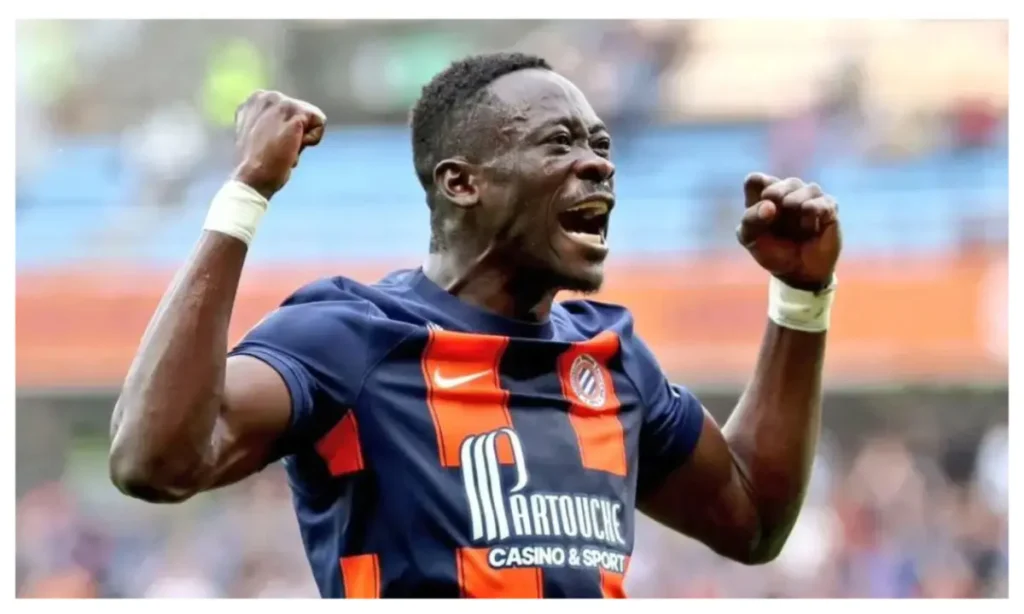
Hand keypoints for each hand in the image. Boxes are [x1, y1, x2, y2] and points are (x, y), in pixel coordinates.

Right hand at [231, 90, 325, 199]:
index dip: (286, 133)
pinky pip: (320, 122)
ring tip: (285, 149)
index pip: (289, 112)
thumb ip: (270, 122)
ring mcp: (281, 101)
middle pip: (302, 114)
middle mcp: (267, 95)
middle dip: (296, 134)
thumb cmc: (256, 165)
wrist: (252, 178)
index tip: (270, 145)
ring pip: (312, 118)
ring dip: (303, 138)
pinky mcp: (295, 111)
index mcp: (255, 100)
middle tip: (279, 149)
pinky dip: (312, 140)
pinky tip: (293, 148)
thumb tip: (291, 124)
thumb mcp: (258, 135)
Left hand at [736, 173, 840, 290]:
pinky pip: (826, 203)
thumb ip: (750, 220)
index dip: (757, 183)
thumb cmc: (771, 253)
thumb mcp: (750, 239)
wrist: (797, 273)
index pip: (755, 180)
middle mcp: (788, 195)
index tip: (761, 198)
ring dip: (798, 198)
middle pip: (787, 182)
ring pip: (809, 188)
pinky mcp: (828, 211)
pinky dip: (816, 209)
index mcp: (764, 199)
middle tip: (775, 200)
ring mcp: (810, 202)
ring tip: (793, 209)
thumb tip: (769, 205)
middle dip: (779, 190)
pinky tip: (809, 224)